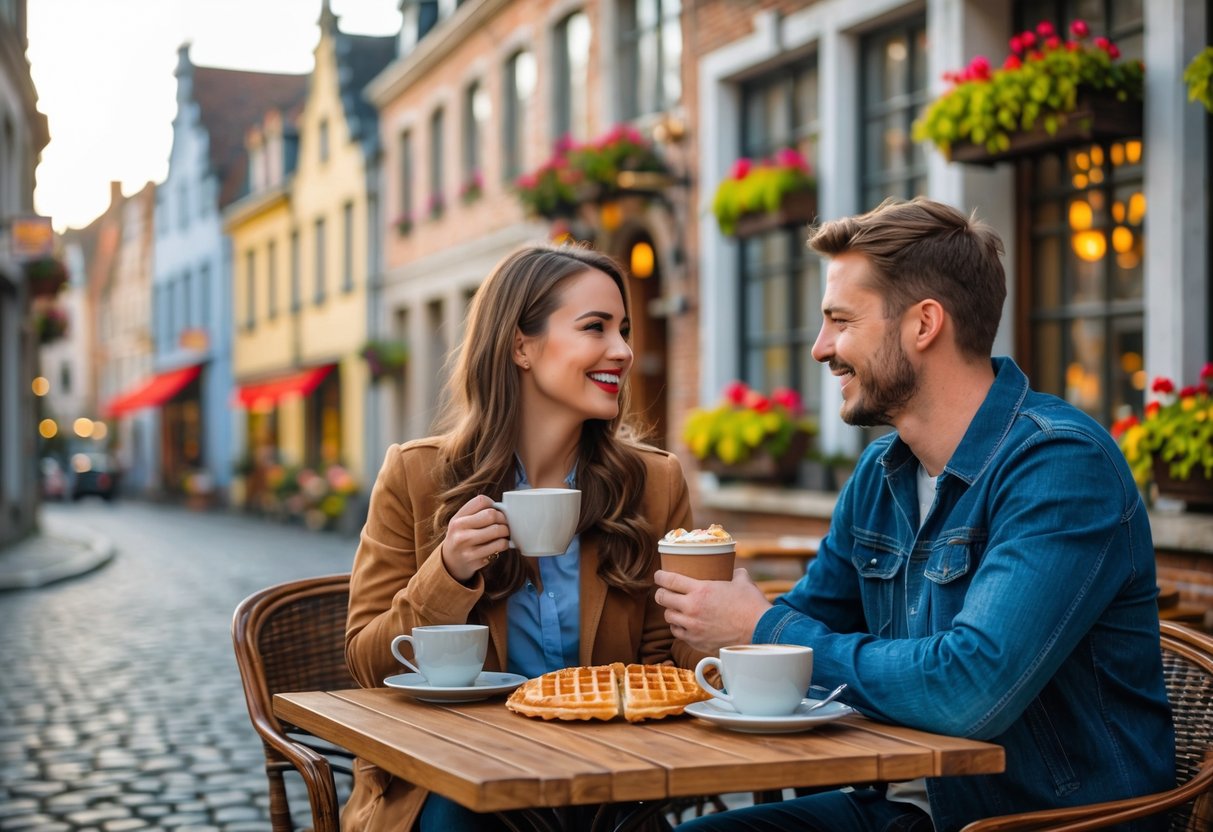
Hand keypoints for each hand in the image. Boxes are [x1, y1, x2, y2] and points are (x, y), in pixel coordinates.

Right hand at [442, 495, 510, 581]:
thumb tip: (504, 509)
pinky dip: (504, 543)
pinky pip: (499, 545)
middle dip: (503, 519)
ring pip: (498, 530)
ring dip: (506, 532)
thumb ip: (478, 513)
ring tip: (503, 534)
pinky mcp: (474, 558)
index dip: (494, 505)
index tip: (496, 512)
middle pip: (491, 514)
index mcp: (457, 518)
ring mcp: (466, 545)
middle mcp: (459, 530)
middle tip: (505, 524)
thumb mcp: (462, 523)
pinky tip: (499, 545)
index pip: (481, 501)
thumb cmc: (462, 538)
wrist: (450, 563)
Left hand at [654, 568, 770, 652]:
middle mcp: (692, 608)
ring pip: (668, 617)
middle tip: (663, 592)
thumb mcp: (742, 582)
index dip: (660, 576)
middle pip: (662, 598)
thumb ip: (735, 574)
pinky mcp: (696, 641)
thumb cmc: (752, 606)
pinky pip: (677, 633)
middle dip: (660, 593)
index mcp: (700, 590)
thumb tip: (735, 571)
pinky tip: (683, 624)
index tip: (658, 575)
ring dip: (670, 611)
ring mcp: (692, 626)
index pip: (669, 580)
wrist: (759, 631)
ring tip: (675, 609)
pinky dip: (678, 628)